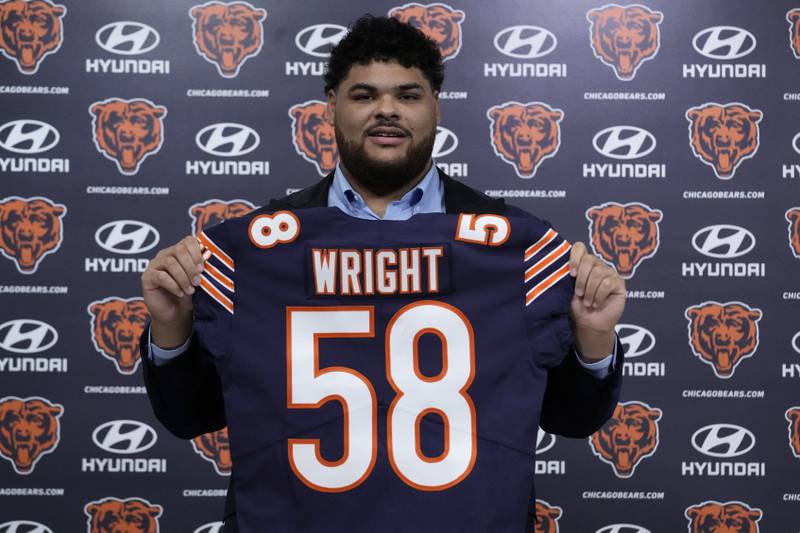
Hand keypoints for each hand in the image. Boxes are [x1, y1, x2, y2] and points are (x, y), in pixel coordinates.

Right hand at [140, 235, 207, 347]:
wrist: (175, 313)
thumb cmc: (188, 294)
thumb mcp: (197, 279)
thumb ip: (200, 267)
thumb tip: (209, 258)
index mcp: (178, 251)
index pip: (187, 241)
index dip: (197, 252)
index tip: (202, 268)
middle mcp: (165, 254)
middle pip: (178, 250)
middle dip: (191, 266)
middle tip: (198, 281)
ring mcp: (154, 265)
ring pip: (170, 262)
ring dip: (183, 277)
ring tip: (190, 290)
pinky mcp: (147, 277)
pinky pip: (161, 276)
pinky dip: (174, 285)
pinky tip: (180, 293)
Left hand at [568, 242, 625, 360]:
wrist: (588, 323)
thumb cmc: (577, 306)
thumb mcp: (568, 288)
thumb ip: (568, 275)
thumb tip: (560, 265)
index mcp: (583, 264)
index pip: (580, 247)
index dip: (575, 257)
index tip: (571, 274)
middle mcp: (597, 265)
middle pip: (589, 260)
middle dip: (581, 279)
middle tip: (578, 294)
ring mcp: (609, 273)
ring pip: (598, 273)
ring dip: (590, 290)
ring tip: (587, 302)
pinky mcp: (619, 283)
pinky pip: (608, 283)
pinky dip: (598, 295)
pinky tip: (596, 304)